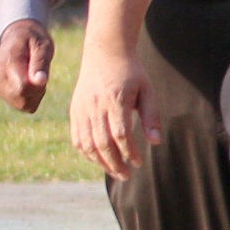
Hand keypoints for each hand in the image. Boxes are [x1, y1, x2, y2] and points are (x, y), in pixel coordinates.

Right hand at [0, 19, 54, 114]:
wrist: (16, 35)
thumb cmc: (33, 39)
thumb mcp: (42, 45)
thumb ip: (40, 63)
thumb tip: (40, 81)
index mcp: (10, 62)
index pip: (22, 88)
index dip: (38, 87)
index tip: (43, 75)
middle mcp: (0, 75)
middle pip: (22, 99)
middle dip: (38, 92)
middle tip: (41, 75)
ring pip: (21, 105)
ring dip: (34, 96)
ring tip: (36, 77)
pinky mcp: (1, 90)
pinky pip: (19, 105)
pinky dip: (29, 98)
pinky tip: (32, 83)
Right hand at [64, 49, 156, 179]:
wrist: (105, 53)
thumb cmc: (131, 72)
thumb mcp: (147, 90)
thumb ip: (151, 116)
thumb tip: (155, 142)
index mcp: (115, 99)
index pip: (120, 133)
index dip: (130, 151)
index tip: (139, 163)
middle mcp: (95, 106)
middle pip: (102, 143)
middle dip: (115, 163)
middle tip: (127, 176)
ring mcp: (81, 109)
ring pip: (86, 143)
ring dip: (100, 162)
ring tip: (115, 172)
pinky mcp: (74, 111)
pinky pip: (77, 138)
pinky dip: (86, 153)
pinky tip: (99, 160)